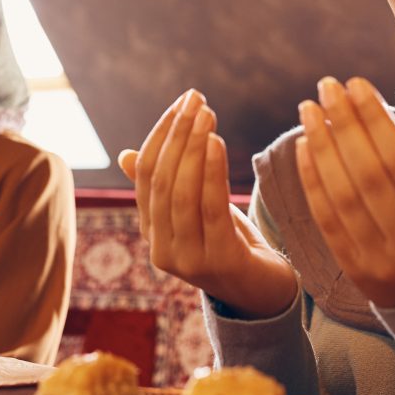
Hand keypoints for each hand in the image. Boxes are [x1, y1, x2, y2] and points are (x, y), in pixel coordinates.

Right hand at [119, 89, 297, 318]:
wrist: (267, 294)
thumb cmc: (231, 245)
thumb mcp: (196, 211)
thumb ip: (166, 186)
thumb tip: (126, 154)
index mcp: (152, 233)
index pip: (146, 175)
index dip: (161, 134)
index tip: (183, 102)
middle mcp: (161, 250)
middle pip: (161, 182)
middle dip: (177, 135)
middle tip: (196, 100)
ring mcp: (187, 261)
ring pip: (181, 194)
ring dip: (193, 148)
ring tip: (208, 115)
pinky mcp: (218, 262)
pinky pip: (210, 209)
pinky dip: (211, 172)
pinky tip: (216, 143)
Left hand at [296, 77, 394, 307]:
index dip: (376, 121)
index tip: (357, 84)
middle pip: (369, 175)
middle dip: (344, 125)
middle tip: (328, 87)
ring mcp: (380, 262)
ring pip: (343, 196)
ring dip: (322, 147)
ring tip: (310, 109)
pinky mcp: (354, 271)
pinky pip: (327, 220)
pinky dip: (312, 181)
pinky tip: (305, 146)